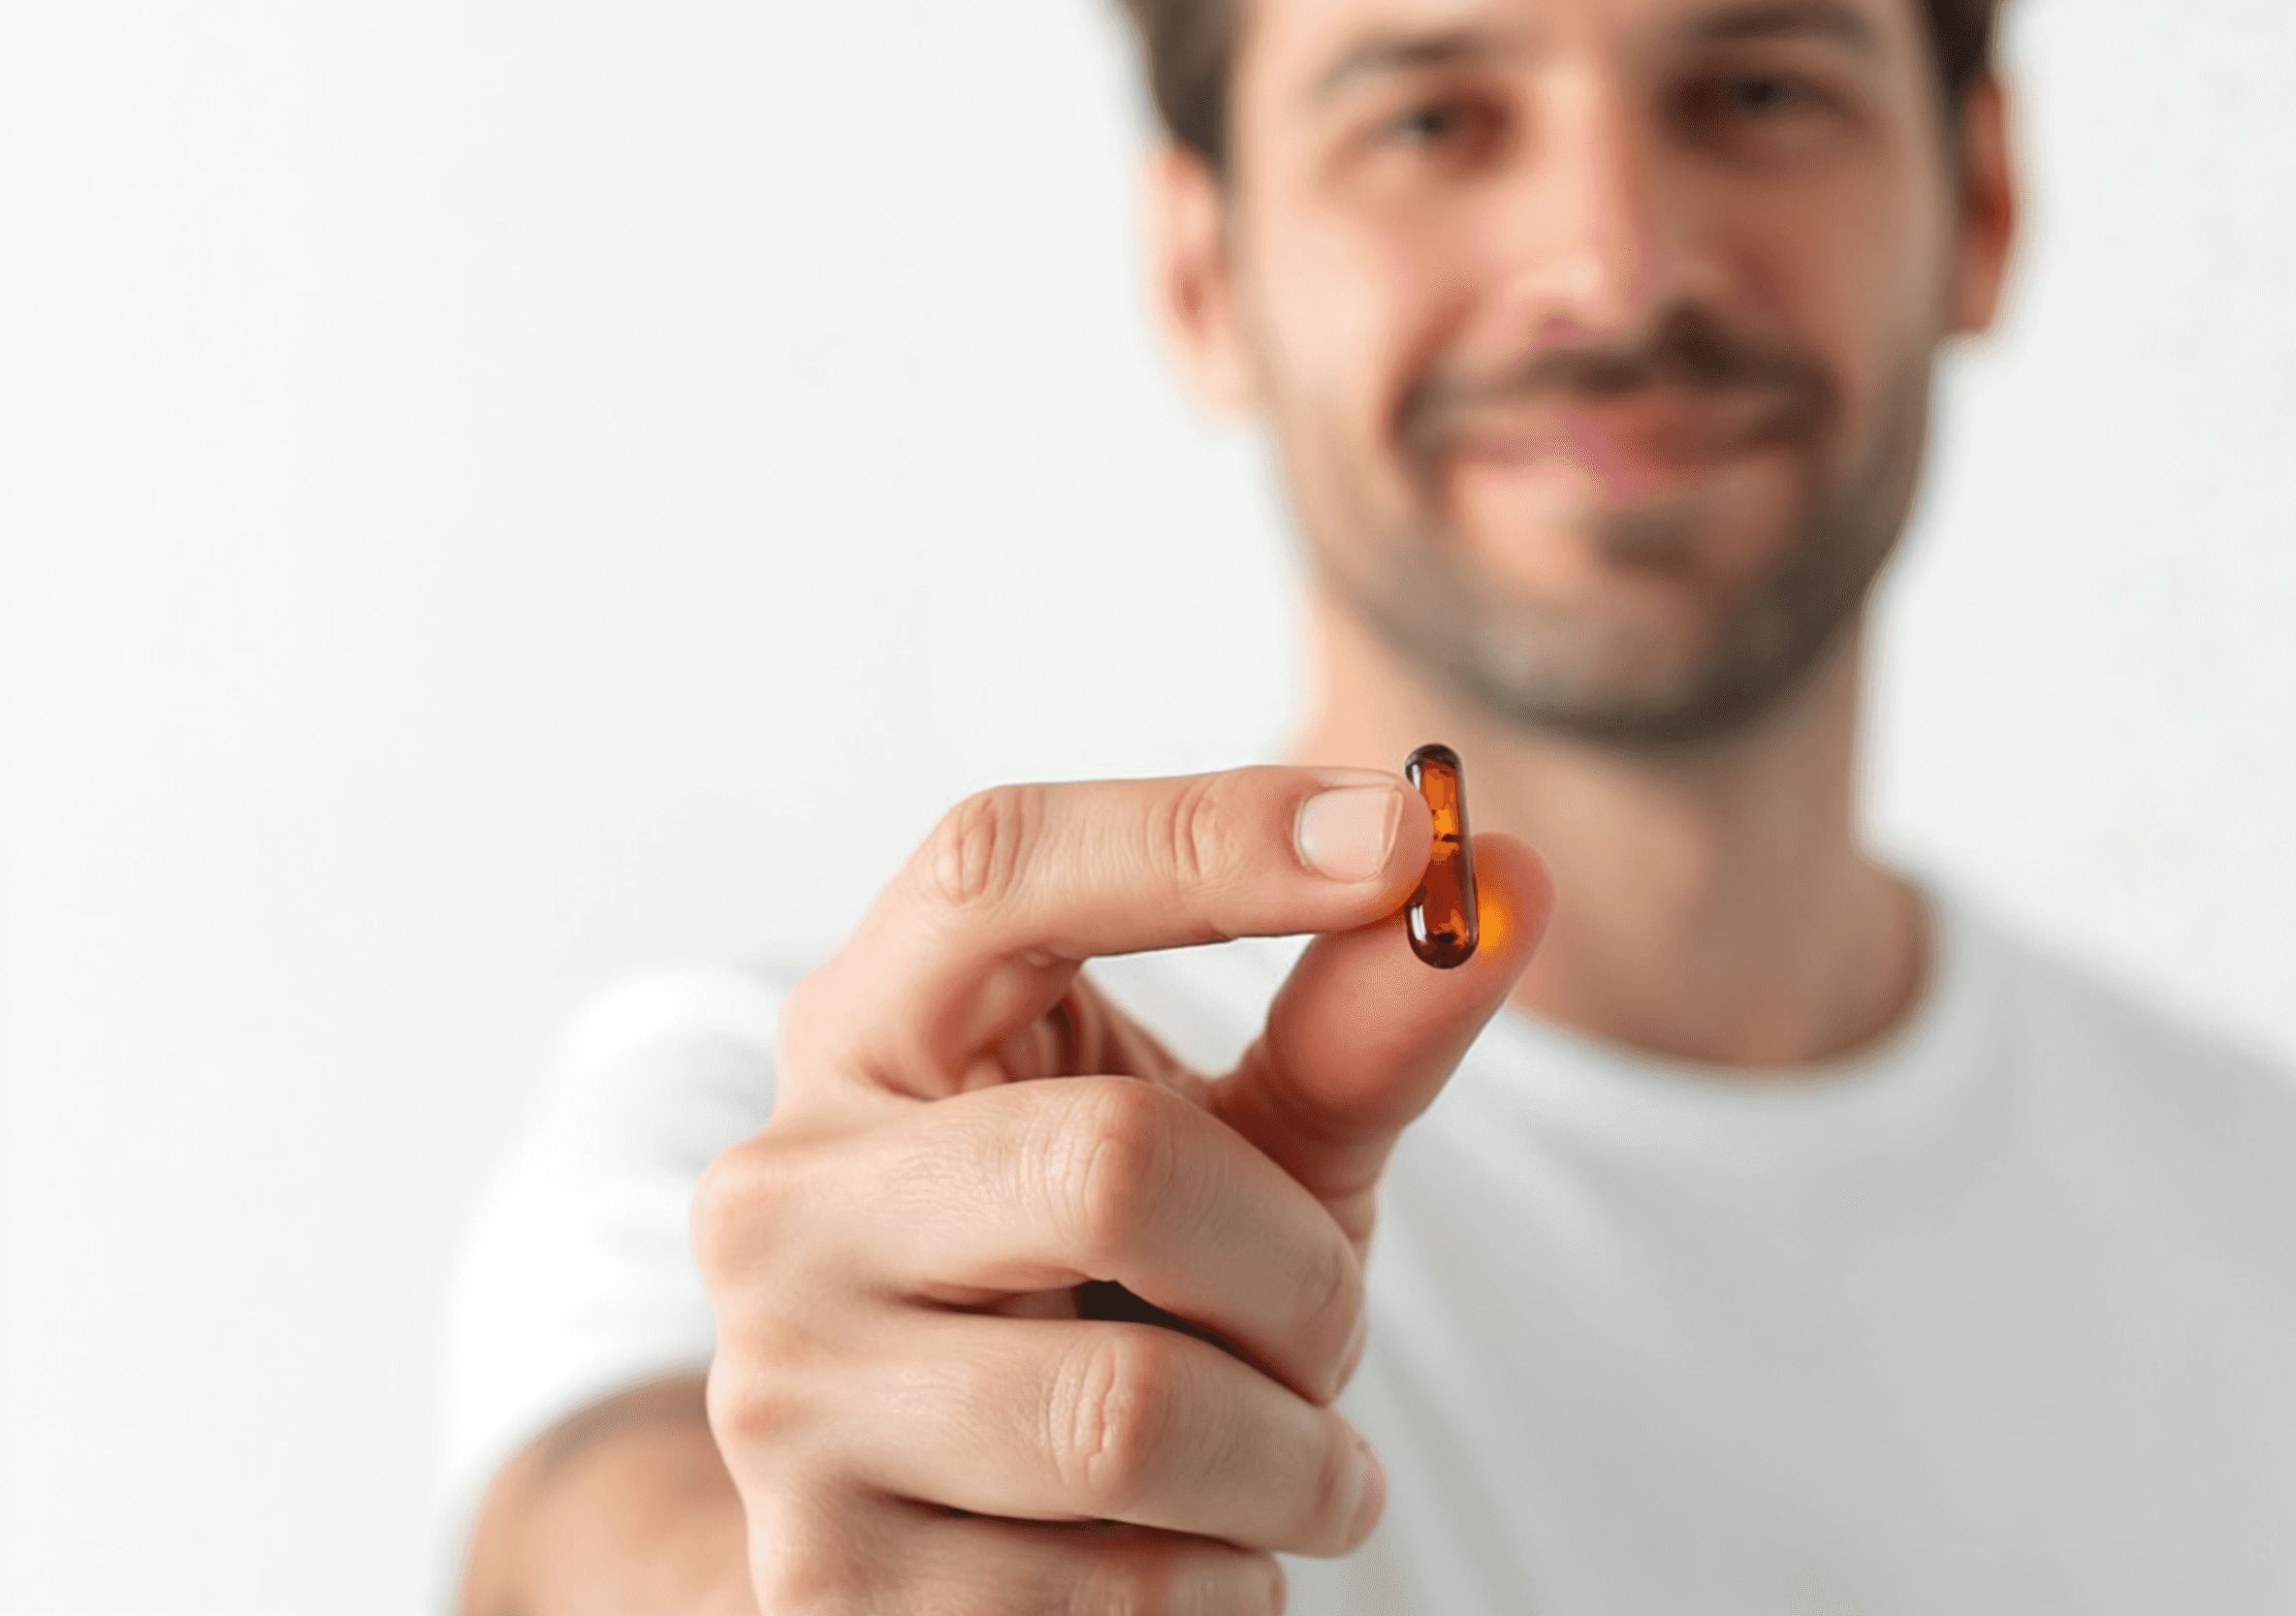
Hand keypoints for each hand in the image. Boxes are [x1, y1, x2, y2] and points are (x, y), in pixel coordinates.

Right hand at [694, 765, 1550, 1611]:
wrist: (953, 1540)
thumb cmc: (1110, 1292)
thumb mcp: (1235, 1150)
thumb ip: (1355, 1025)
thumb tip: (1513, 878)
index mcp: (869, 1028)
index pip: (1001, 869)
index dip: (1205, 834)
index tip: (1411, 833)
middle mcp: (785, 1190)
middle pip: (1114, 1162)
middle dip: (1299, 1272)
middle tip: (1327, 1331)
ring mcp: (782, 1390)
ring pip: (1133, 1413)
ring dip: (1290, 1457)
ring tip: (1276, 1461)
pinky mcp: (828, 1582)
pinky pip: (1122, 1594)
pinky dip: (1225, 1582)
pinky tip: (1185, 1554)